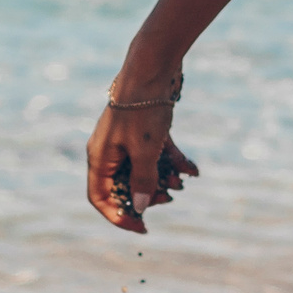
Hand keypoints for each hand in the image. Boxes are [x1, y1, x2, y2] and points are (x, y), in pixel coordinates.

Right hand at [84, 84, 197, 234]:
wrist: (154, 64)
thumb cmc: (143, 108)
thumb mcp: (146, 150)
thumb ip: (142, 180)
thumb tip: (138, 207)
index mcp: (100, 157)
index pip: (101, 197)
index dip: (119, 216)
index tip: (142, 227)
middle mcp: (110, 149)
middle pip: (124, 185)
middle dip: (147, 195)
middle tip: (168, 198)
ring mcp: (127, 138)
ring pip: (143, 169)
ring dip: (163, 178)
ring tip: (183, 181)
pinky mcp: (144, 127)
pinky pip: (156, 153)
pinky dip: (172, 161)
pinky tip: (192, 170)